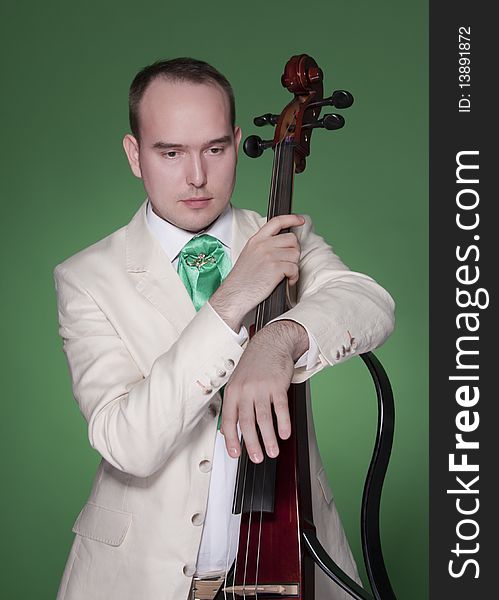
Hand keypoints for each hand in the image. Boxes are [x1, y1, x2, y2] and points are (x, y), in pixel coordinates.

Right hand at [209, 214, 304, 330]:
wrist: (234, 295)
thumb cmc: (242, 280)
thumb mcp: (249, 255)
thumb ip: (264, 246)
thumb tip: (283, 246)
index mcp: (256, 240)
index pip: (276, 221)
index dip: (291, 219)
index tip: (301, 220)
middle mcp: (263, 245)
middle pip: (292, 239)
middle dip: (294, 251)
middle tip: (288, 262)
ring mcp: (269, 255)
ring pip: (295, 254)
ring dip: (294, 266)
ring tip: (285, 275)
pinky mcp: (275, 268)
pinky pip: (295, 268)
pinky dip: (294, 277)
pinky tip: (286, 281)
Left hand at [220, 320, 308, 462]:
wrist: (270, 343)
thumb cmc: (253, 366)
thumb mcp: (237, 382)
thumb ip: (235, 405)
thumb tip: (230, 430)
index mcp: (233, 391)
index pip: (229, 420)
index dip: (231, 439)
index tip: (235, 453)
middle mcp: (245, 390)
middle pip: (247, 422)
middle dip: (252, 444)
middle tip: (257, 458)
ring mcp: (261, 387)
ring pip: (264, 418)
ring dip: (269, 438)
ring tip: (273, 451)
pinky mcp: (277, 385)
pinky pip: (280, 408)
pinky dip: (283, 423)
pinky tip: (285, 433)